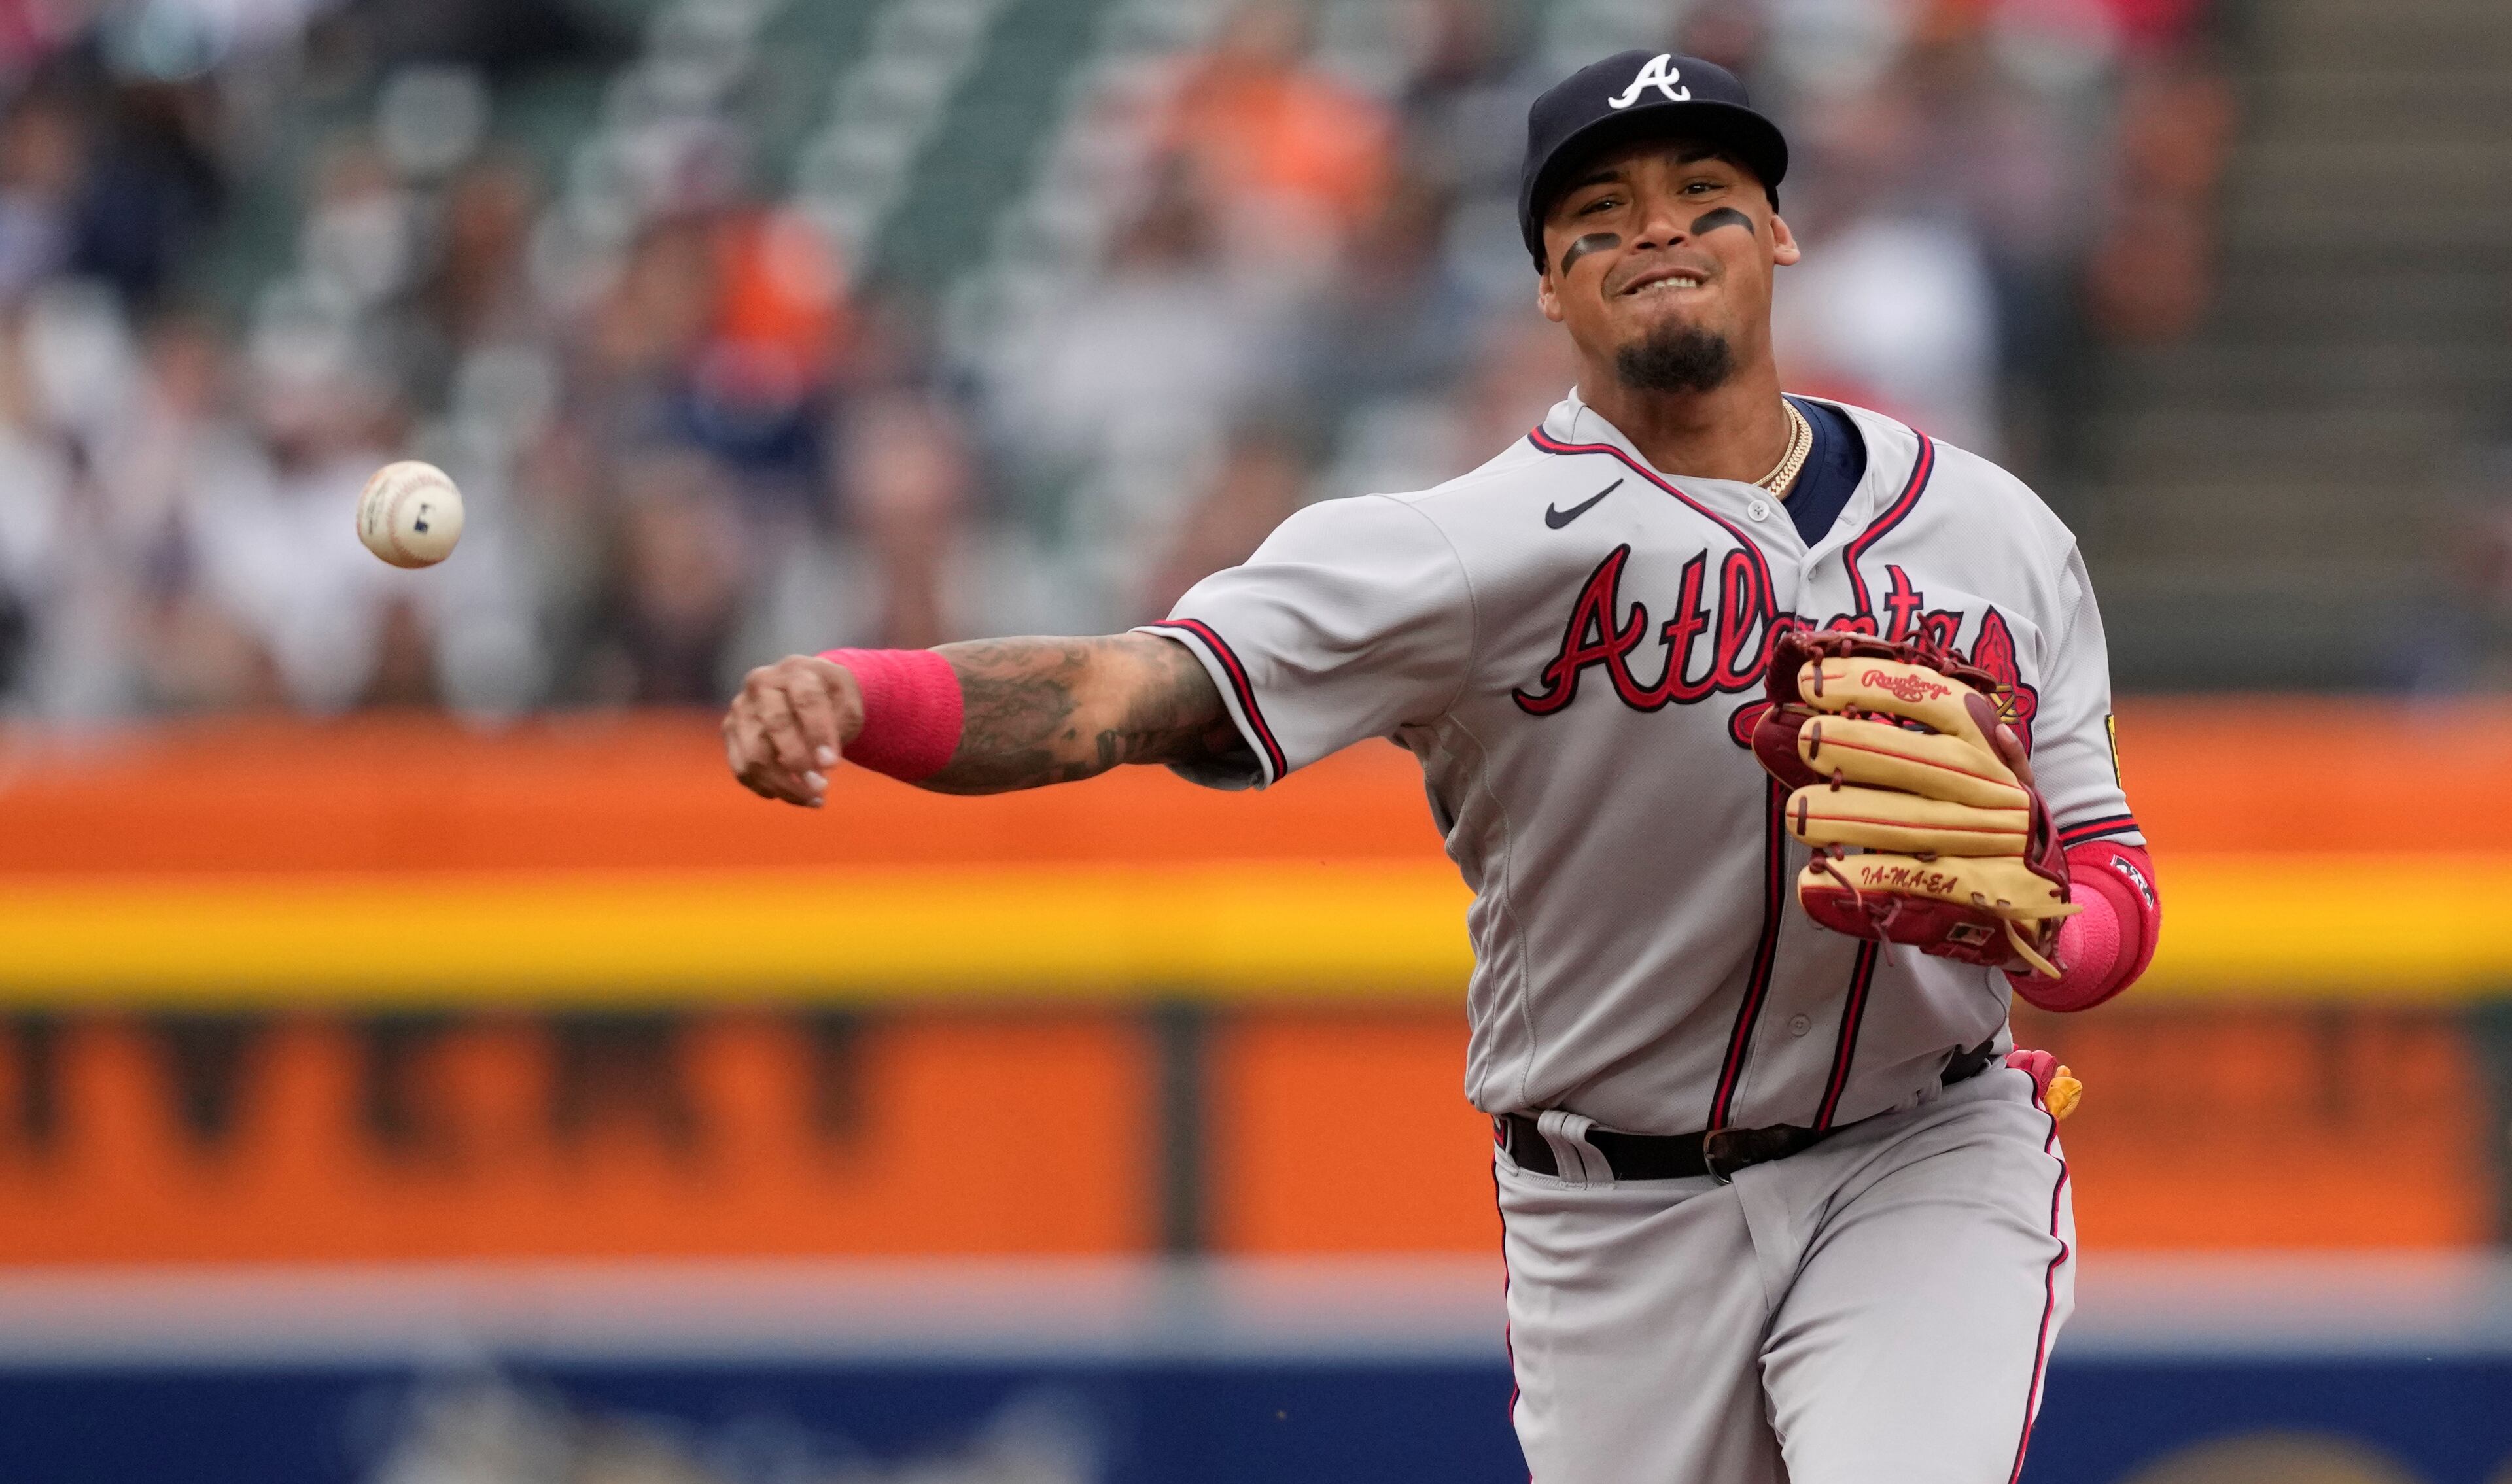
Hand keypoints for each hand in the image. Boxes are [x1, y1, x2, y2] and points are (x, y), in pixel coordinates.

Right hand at [723, 655, 862, 806]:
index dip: (819, 735)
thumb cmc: (833, 699)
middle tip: (822, 787)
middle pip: (775, 726)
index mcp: (796, 670)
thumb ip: (842, 725)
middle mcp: (761, 684)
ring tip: (814, 798)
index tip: (833, 766)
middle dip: (800, 763)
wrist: (809, 691)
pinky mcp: (730, 731)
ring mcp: (741, 707)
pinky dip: (768, 789)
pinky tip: (794, 796)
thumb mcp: (849, 702)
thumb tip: (821, 764)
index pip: (806, 700)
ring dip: (785, 785)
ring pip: (754, 755)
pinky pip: (742, 769)